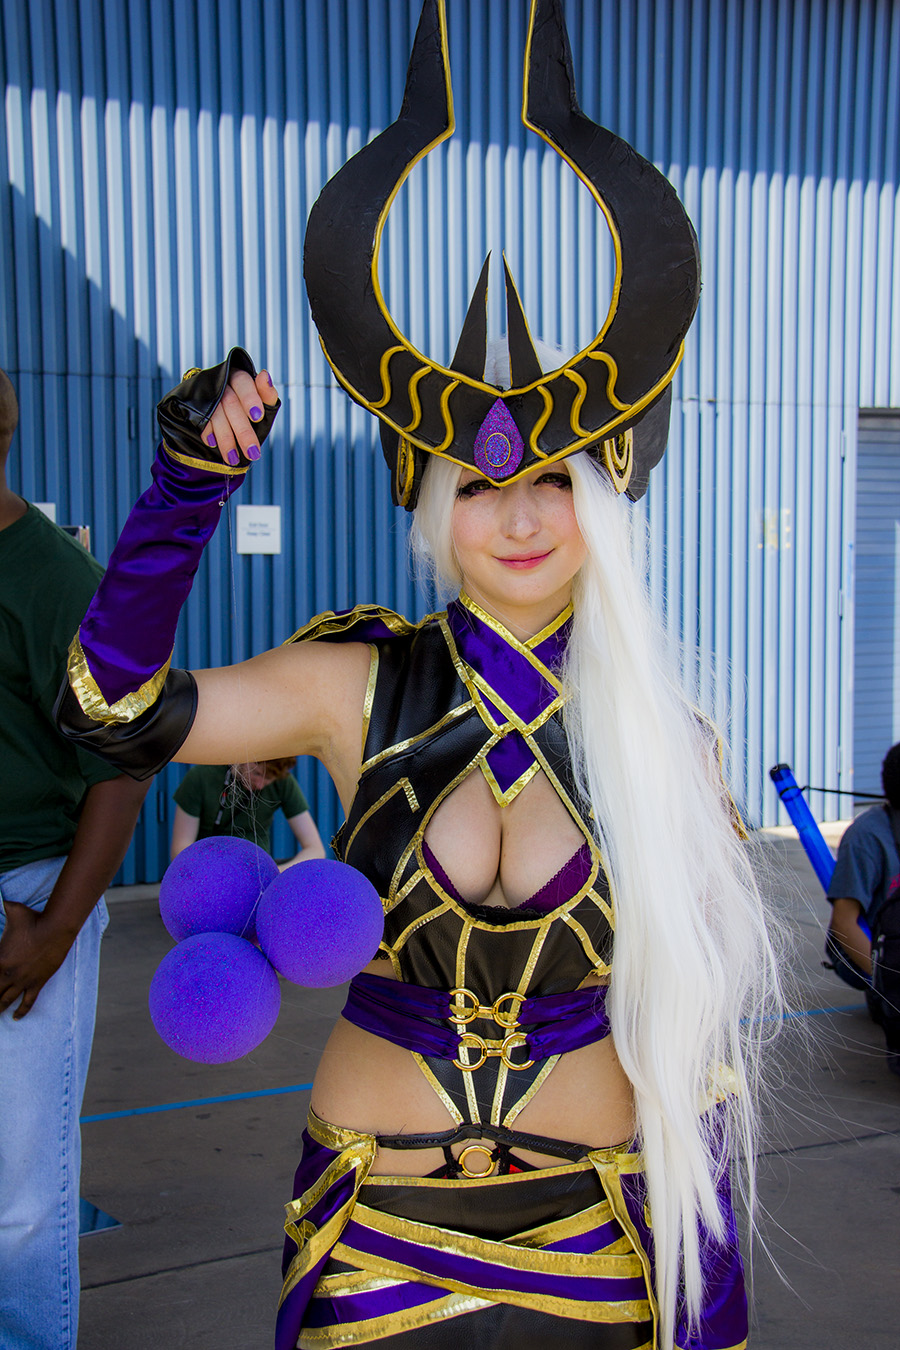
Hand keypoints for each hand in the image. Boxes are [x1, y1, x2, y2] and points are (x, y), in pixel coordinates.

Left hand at [0, 901, 75, 1018]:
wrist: (56, 928)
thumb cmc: (34, 919)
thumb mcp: (13, 910)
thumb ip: (3, 904)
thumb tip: (1, 896)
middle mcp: (8, 974)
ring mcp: (23, 980)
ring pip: (6, 1001)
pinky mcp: (37, 983)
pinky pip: (27, 1002)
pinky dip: (21, 1012)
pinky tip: (15, 1018)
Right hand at [157, 347, 280, 471]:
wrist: (222, 412)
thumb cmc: (247, 408)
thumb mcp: (262, 402)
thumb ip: (267, 394)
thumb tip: (265, 376)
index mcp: (239, 377)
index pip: (243, 383)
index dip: (250, 398)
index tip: (258, 416)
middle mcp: (221, 382)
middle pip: (231, 404)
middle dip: (243, 431)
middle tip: (252, 452)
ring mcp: (206, 393)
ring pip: (215, 414)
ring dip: (226, 438)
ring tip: (234, 458)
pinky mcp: (194, 405)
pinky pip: (200, 419)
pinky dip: (207, 432)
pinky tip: (213, 444)